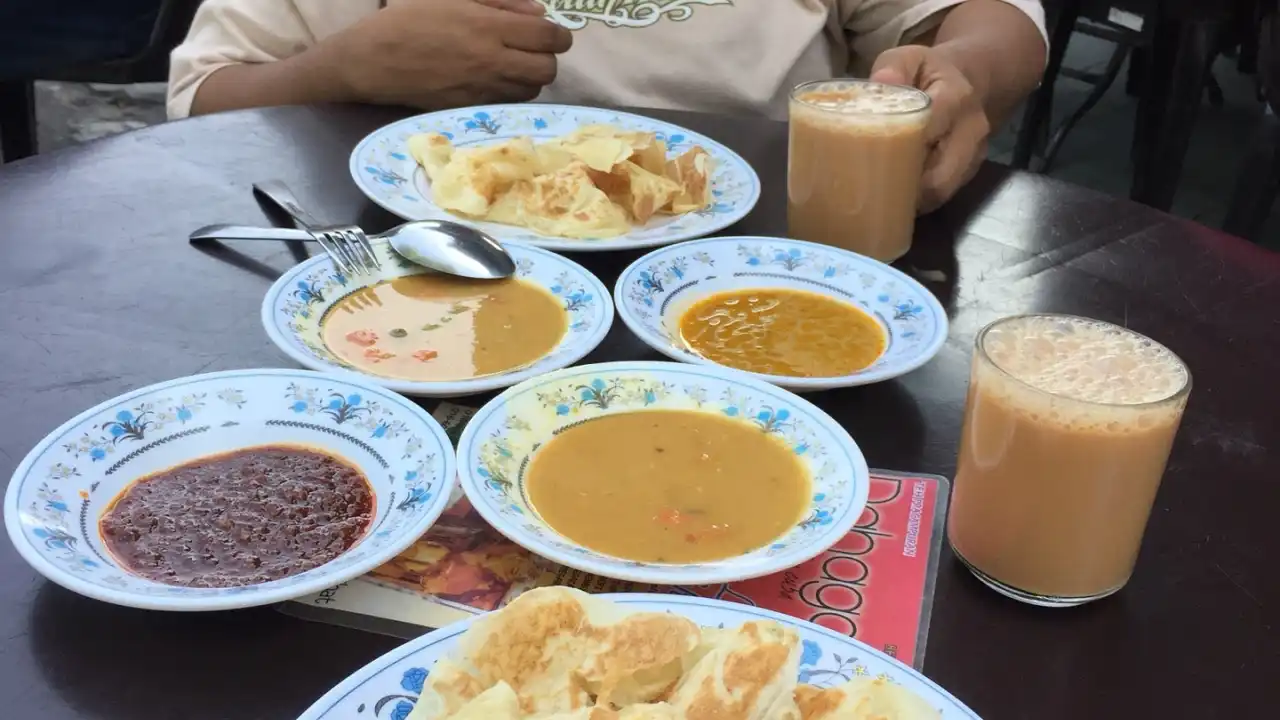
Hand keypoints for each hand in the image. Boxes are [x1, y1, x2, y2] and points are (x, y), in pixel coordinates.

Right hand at [332, 0, 571, 109]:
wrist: (372, 61)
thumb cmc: (409, 20)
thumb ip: (501, 2)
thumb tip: (539, 13)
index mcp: (489, 27)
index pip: (548, 37)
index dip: (559, 35)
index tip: (553, 34)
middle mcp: (492, 61)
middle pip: (548, 69)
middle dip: (548, 58)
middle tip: (534, 50)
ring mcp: (483, 89)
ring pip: (532, 90)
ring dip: (531, 78)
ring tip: (515, 66)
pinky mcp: (472, 108)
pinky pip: (508, 103)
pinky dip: (512, 93)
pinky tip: (497, 81)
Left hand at [870, 45, 988, 213]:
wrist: (969, 81)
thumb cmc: (928, 71)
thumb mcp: (910, 57)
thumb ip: (893, 66)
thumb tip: (879, 84)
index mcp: (956, 97)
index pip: (930, 129)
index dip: (900, 147)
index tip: (869, 154)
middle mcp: (972, 130)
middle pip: (940, 175)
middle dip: (904, 187)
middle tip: (869, 186)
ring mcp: (975, 155)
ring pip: (942, 191)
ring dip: (910, 198)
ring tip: (879, 195)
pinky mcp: (970, 172)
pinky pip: (944, 194)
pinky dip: (918, 199)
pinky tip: (894, 195)